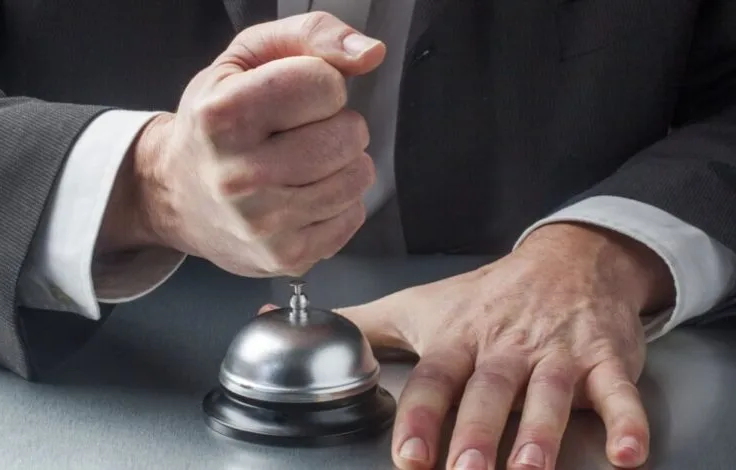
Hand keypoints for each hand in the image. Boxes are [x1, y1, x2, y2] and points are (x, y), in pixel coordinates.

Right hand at [99, 12, 385, 276]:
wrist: (178, 196)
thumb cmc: (217, 123)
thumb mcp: (245, 59)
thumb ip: (309, 36)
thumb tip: (370, 53)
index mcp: (222, 117)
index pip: (325, 84)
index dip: (319, 84)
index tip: (291, 97)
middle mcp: (238, 176)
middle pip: (349, 134)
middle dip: (336, 125)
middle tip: (299, 133)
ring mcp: (263, 224)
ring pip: (358, 176)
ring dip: (342, 163)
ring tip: (302, 164)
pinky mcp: (286, 257)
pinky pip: (353, 215)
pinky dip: (337, 201)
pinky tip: (302, 195)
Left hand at [263, 223, 673, 469]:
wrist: (566, 261)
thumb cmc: (483, 295)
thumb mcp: (418, 305)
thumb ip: (359, 326)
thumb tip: (274, 322)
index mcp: (459, 337)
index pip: (434, 377)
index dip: (420, 414)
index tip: (407, 454)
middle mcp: (505, 345)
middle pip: (490, 389)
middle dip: (477, 431)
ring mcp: (557, 351)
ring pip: (550, 392)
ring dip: (542, 431)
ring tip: (530, 468)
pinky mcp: (604, 357)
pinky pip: (617, 390)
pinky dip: (627, 421)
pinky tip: (628, 452)